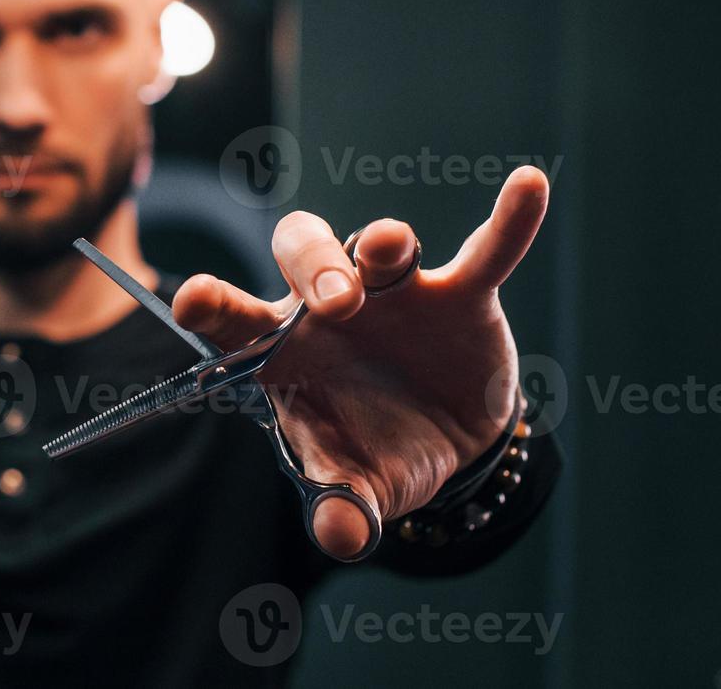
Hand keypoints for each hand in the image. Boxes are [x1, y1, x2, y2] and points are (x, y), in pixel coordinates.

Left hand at [171, 167, 548, 559]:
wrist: (445, 442)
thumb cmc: (373, 450)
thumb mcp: (357, 485)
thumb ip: (341, 505)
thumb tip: (339, 536)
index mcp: (284, 348)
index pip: (234, 316)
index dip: (212, 303)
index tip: (191, 297)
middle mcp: (330, 307)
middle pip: (303, 254)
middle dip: (315, 270)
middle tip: (336, 305)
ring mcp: (396, 294)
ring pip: (377, 246)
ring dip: (382, 245)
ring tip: (391, 251)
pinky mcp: (461, 294)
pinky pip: (486, 252)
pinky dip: (509, 223)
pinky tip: (529, 185)